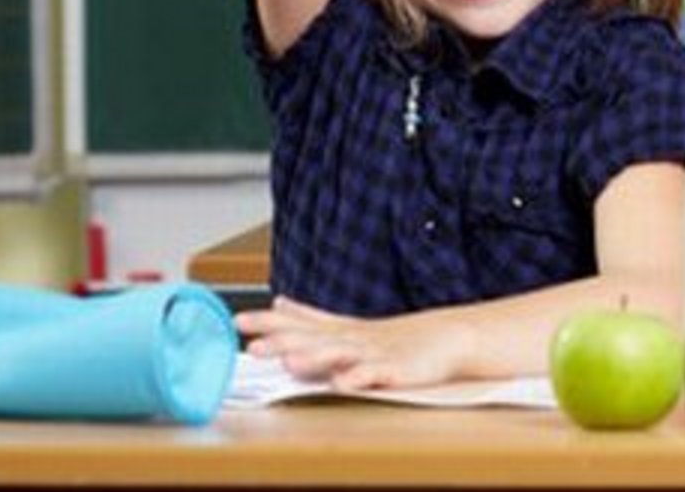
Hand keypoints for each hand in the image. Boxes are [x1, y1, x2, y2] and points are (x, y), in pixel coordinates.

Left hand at [235, 295, 464, 390]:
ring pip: (340, 355)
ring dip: (315, 357)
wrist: (447, 338)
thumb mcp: (346, 327)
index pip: (297, 325)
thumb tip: (278, 303)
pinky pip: (376, 375)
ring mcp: (374, 353)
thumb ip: (311, 317)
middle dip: (282, 342)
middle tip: (253, 346)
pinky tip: (343, 382)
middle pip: (313, 339)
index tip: (237, 321)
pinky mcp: (397, 370)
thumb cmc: (395, 338)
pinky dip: (360, 377)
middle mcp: (352, 339)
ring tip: (290, 360)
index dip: (267, 323)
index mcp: (337, 331)